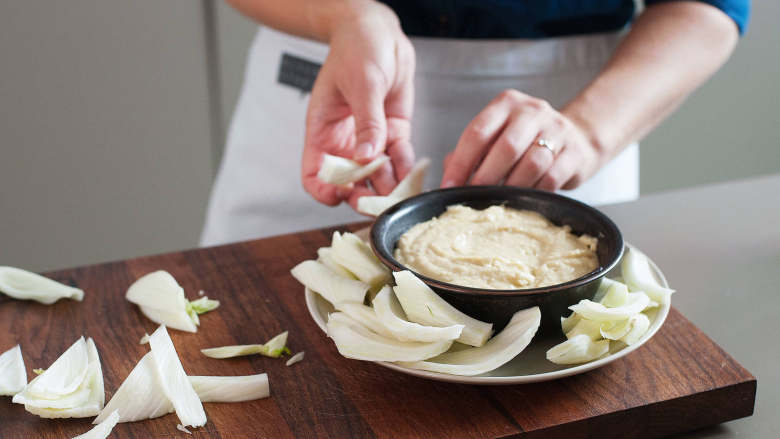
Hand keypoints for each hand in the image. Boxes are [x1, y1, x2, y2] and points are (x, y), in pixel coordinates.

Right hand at [302, 3, 414, 209]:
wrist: (379, 31)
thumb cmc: (357, 49)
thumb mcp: (362, 84)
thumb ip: (367, 121)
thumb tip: (365, 156)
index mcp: (323, 130)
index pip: (314, 173)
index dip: (323, 190)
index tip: (340, 196)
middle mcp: (344, 141)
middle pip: (348, 182)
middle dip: (362, 194)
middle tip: (379, 202)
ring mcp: (369, 139)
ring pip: (376, 176)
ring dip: (388, 186)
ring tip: (401, 191)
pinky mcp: (392, 133)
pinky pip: (399, 159)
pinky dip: (406, 168)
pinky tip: (413, 172)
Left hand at [440, 89, 605, 191]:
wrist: (577, 140)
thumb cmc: (526, 142)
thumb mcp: (497, 137)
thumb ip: (471, 153)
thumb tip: (449, 177)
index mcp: (506, 104)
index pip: (478, 132)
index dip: (461, 163)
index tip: (449, 185)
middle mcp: (532, 112)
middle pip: (506, 147)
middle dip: (486, 176)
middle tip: (473, 196)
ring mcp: (557, 130)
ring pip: (531, 163)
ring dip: (511, 186)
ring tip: (499, 200)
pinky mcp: (575, 152)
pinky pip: (552, 177)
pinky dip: (535, 191)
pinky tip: (525, 199)